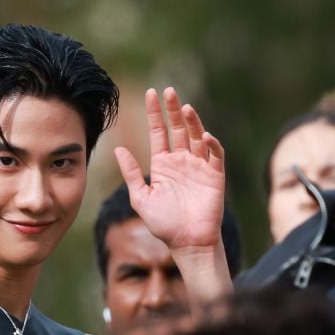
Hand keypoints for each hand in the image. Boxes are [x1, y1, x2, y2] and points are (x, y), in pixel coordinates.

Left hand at [115, 87, 225, 250]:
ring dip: (191, 122)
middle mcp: (181, 161)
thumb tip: (118, 149)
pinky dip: (211, 145)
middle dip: (172, 110)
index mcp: (163, 165)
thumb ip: (131, 173)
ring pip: (196, 137)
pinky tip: (203, 136)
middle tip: (168, 92)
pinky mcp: (215, 176)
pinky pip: (215, 155)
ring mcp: (199, 167)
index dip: (155, 114)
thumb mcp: (141, 198)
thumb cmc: (164, 224)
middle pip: (177, 129)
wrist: (187, 243)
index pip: (159, 133)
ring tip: (184, 108)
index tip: (151, 94)